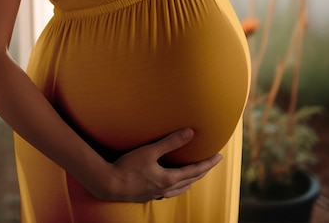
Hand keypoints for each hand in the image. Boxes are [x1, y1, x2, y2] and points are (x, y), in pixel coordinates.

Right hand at [103, 128, 222, 202]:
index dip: (208, 163)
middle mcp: (166, 188)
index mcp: (169, 178)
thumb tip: (190, 132)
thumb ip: (170, 142)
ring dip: (191, 180)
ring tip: (196, 175)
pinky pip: (169, 192)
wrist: (108, 184)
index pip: (195, 170)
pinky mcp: (148, 195)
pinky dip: (176, 187)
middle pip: (190, 180)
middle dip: (203, 170)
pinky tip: (171, 185)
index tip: (219, 156)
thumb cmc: (128, 167)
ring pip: (180, 188)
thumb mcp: (150, 151)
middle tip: (212, 162)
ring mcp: (157, 193)